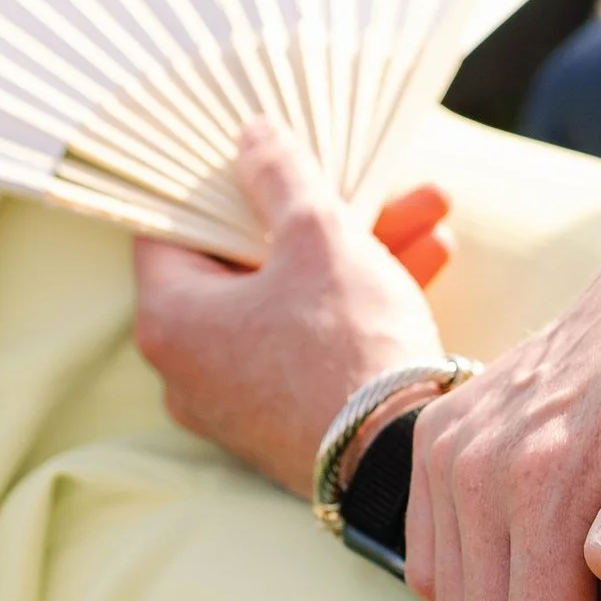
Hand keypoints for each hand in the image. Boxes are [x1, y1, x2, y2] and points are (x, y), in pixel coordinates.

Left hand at [132, 123, 449, 496]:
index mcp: (168, 318)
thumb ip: (280, 176)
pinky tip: (432, 257)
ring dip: (362, 250)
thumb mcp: (318, 237)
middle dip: (325, 211)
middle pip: (250, 260)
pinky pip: (317, 340)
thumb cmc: (347, 344)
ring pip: (296, 297)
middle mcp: (189, 367)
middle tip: (373, 178)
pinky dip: (362, 301)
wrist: (401, 465)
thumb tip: (252, 135)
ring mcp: (239, 400)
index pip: (173, 226)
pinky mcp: (289, 420)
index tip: (261, 151)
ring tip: (431, 208)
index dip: (220, 180)